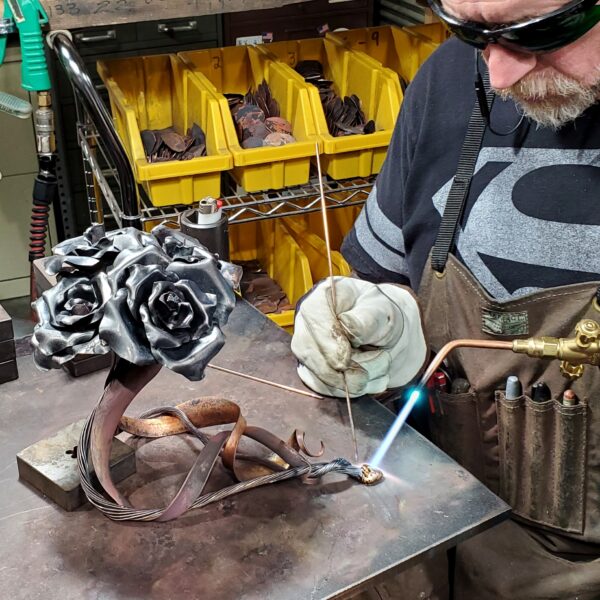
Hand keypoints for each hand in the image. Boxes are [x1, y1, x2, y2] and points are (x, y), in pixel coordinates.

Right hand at [291, 277, 426, 396]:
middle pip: (311, 355)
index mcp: (320, 300)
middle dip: (350, 368)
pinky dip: (356, 390)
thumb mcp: (382, 309)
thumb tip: (347, 327)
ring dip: (359, 380)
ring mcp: (308, 352)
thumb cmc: (381, 315)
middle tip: (383, 360)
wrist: (386, 334)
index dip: (329, 342)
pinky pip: (329, 391)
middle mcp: (306, 326)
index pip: (313, 320)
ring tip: (383, 363)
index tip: (348, 358)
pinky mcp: (315, 374)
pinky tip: (374, 377)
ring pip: (322, 379)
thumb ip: (367, 318)